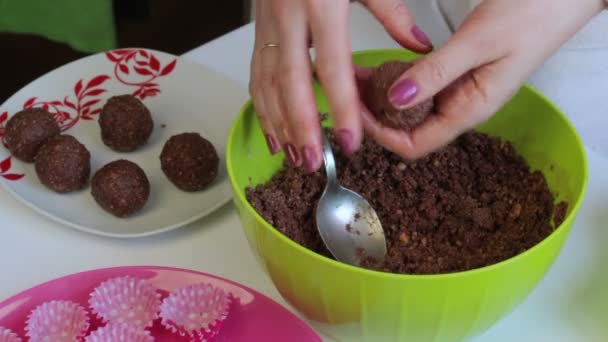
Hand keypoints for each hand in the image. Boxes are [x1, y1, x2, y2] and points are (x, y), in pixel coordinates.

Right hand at [249, 0, 432, 172]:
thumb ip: (392, 12)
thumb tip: (418, 47)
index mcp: (321, 3)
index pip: (332, 66)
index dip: (342, 107)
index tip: (351, 141)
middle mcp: (288, 16)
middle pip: (291, 82)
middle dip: (301, 126)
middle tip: (313, 162)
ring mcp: (268, 23)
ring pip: (266, 82)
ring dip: (278, 123)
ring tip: (292, 157)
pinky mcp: (258, 29)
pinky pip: (255, 73)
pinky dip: (262, 106)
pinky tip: (272, 130)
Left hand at [361, 0, 603, 158]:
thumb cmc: (534, 15)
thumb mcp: (478, 43)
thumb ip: (436, 73)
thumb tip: (395, 100)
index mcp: (471, 109)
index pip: (416, 145)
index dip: (382, 136)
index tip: (356, 112)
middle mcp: (463, 106)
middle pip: (409, 128)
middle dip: (375, 115)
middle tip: (347, 89)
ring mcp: (460, 90)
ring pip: (412, 107)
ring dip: (383, 96)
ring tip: (357, 75)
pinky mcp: (459, 73)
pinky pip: (422, 86)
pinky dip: (398, 79)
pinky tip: (381, 66)